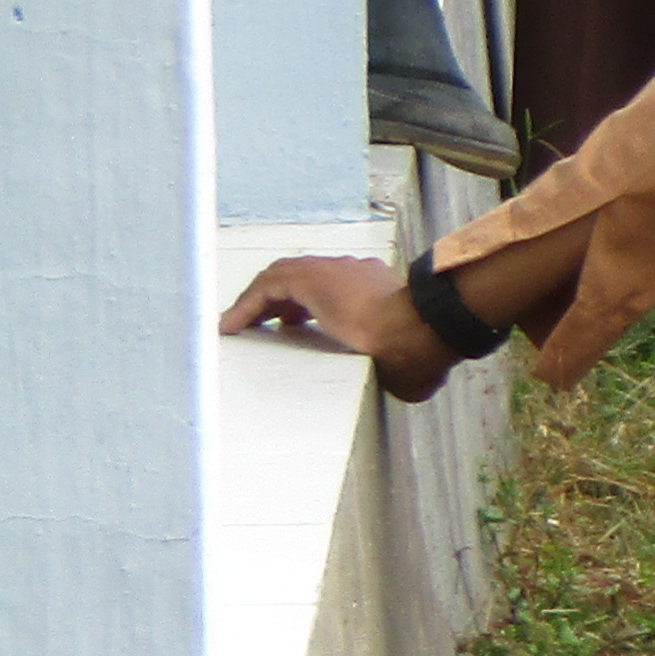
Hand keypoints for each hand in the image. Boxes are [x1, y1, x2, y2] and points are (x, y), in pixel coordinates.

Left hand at [221, 255, 463, 400]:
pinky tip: (232, 327)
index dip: (310, 303)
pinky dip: (246, 306)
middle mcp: (353, 272)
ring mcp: (331, 272)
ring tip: (239, 325)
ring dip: (258, 301)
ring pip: (280, 277)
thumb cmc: (422, 346)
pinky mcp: (310, 280)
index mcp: (378, 285)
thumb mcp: (409, 357)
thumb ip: (403, 363)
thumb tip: (415, 384)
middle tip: (263, 321)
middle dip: (279, 299)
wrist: (419, 329)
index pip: (335, 285)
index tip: (297, 323)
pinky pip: (265, 288)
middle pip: (302, 276)